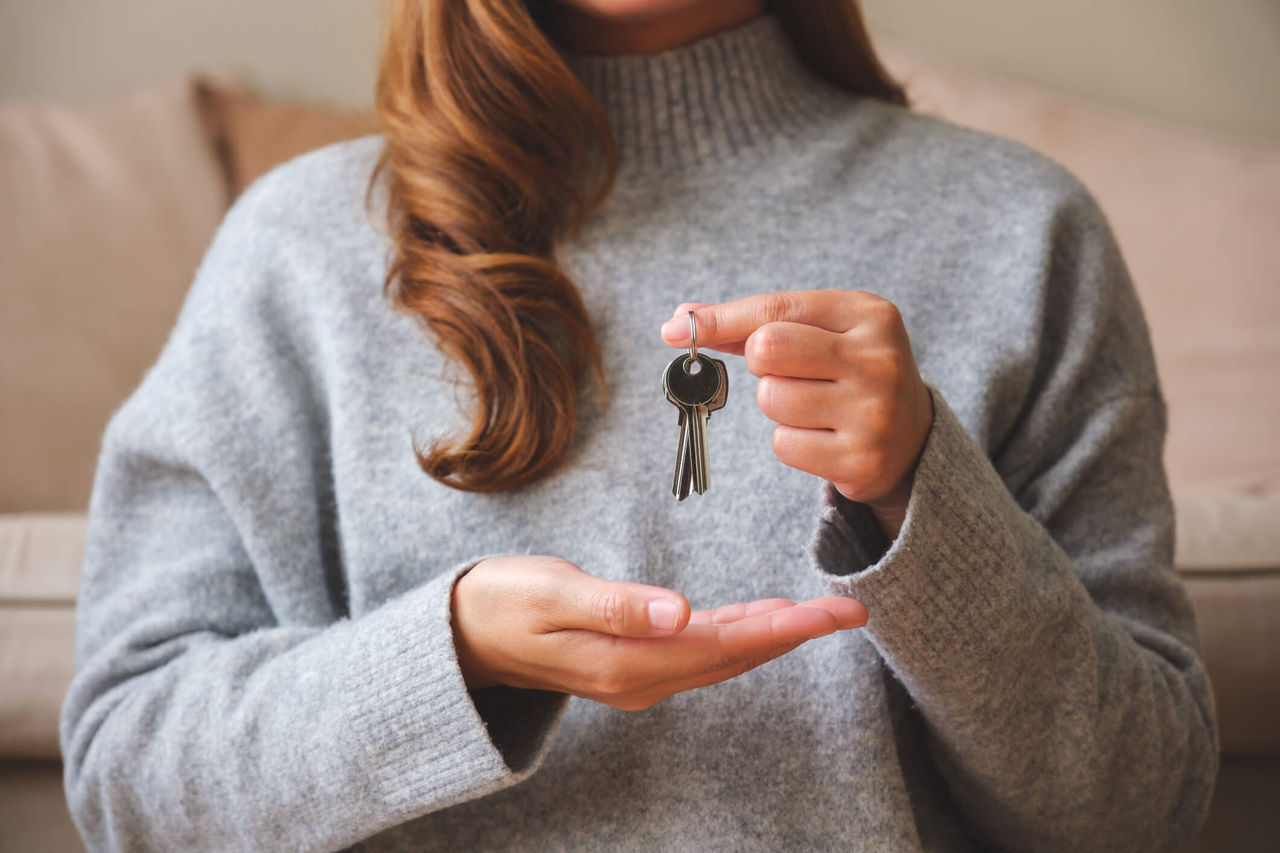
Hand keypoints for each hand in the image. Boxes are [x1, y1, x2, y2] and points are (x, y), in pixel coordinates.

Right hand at [451, 556, 866, 710]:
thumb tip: (681, 612)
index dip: (780, 629)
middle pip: (734, 656)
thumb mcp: (554, 595)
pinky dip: (738, 636)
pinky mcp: (634, 665)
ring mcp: (638, 677)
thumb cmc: (504, 603)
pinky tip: (758, 621)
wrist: (465, 635)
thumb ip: (618, 606)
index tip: (829, 613)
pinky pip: (701, 654)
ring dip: (773, 635)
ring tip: (821, 615)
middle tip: (849, 611)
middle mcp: (642, 679)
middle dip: (794, 633)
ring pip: (722, 657)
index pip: (722, 645)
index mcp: (628, 663)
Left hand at [661, 291, 933, 539]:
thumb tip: (680, 322)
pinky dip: (791, 441)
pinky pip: (784, 444)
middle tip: (788, 373)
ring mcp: (874, 413)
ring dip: (777, 406)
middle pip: (768, 350)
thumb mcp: (821, 332)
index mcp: (870, 314)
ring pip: (771, 400)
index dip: (721, 319)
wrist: (913, 439)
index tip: (677, 329)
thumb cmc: (850, 373)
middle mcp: (879, 360)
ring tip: (815, 406)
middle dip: (761, 365)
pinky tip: (823, 438)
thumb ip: (754, 324)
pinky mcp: (861, 460)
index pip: (776, 310)